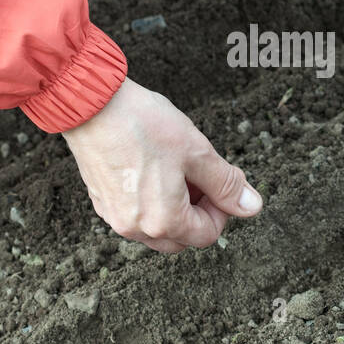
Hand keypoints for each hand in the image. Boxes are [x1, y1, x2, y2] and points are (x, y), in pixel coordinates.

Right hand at [62, 78, 262, 252]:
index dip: (222, 210)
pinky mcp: (100, 201)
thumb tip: (252, 206)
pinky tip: (152, 171)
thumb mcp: (197, 151)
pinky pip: (134, 216)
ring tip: (176, 172)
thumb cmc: (144, 125)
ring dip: (174, 210)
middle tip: (200, 179)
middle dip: (198, 214)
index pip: (207, 235)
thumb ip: (226, 184)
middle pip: (181, 238)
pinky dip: (150, 204)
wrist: (91, 104)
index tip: (220, 183)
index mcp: (164, 220)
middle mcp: (136, 228)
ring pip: (156, 230)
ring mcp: (114, 217)